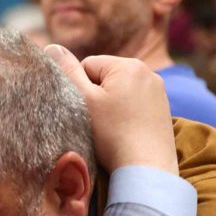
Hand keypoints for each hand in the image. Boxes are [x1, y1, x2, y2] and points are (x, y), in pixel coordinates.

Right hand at [45, 45, 176, 174]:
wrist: (147, 169)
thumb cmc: (113, 135)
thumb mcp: (84, 100)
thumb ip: (67, 71)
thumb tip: (53, 46)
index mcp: (128, 64)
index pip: (89, 65)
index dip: (80, 88)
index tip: (86, 110)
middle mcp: (148, 72)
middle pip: (106, 78)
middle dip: (98, 96)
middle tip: (99, 122)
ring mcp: (159, 92)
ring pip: (121, 92)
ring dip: (112, 106)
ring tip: (113, 130)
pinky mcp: (163, 110)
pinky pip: (136, 105)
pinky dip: (127, 116)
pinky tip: (126, 133)